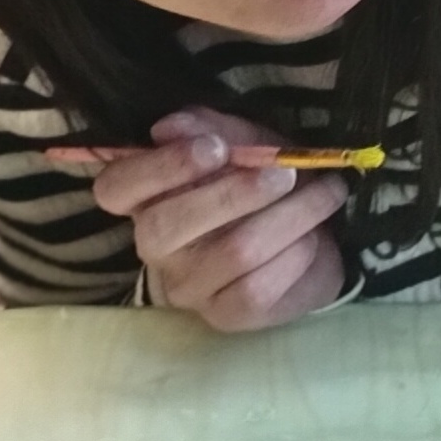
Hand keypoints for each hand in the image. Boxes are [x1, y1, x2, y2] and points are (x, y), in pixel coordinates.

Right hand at [48, 106, 346, 328]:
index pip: (114, 188)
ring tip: (326, 193)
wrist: (315, 236)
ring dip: (291, 216)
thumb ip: (209, 127)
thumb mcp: (245, 142)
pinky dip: (298, 253)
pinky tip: (315, 237)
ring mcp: (187, 286)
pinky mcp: (226, 314)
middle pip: (164, 226)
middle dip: (235, 193)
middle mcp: (154, 246)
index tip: (214, 147)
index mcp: (146, 198)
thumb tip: (171, 126)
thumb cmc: (266, 184)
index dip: (160, 167)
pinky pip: (259, 286)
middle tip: (285, 174)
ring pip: (232, 251)